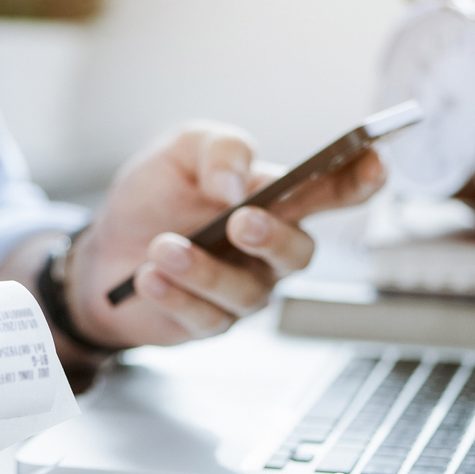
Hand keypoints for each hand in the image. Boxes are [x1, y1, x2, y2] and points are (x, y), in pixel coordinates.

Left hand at [66, 122, 384, 349]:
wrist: (101, 249)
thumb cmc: (153, 198)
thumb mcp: (180, 152)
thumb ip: (218, 150)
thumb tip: (237, 183)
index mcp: (274, 201)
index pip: (330, 191)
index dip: (359, 179)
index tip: (373, 161)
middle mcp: (268, 251)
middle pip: (300, 253)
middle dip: (274, 237)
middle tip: (240, 221)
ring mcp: (243, 290)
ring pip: (247, 292)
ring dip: (203, 269)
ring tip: (162, 247)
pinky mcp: (209, 323)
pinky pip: (206, 318)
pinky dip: (176, 296)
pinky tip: (148, 277)